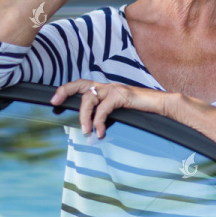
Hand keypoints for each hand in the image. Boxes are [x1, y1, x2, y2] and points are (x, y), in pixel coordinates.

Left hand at [50, 80, 167, 137]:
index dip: (67, 90)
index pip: (83, 85)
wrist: (161, 105)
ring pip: (89, 98)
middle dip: (65, 91)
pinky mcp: (121, 95)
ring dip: (84, 116)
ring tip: (86, 130)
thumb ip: (106, 114)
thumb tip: (92, 126)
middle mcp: (108, 86)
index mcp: (106, 89)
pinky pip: (103, 108)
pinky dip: (99, 121)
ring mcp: (114, 89)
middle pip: (81, 84)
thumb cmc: (141, 110)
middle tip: (55, 102)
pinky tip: (101, 132)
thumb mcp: (120, 112)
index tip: (54, 100)